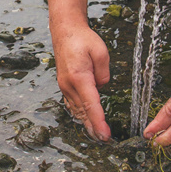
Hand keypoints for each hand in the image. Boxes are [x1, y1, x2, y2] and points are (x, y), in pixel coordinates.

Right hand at [53, 23, 111, 141]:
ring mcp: (65, 86)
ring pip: (77, 110)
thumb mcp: (101, 52)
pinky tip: (87, 121)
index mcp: (79, 77)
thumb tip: (101, 86)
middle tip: (105, 140)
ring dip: (87, 123)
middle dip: (94, 127)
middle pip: (83, 112)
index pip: (91, 104)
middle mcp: (69, 85)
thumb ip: (103, 73)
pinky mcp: (65, 85)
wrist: (65, 31)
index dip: (99, 122)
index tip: (105, 134)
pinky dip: (81, 114)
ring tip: (98, 135)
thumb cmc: (83, 39)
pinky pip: (73, 104)